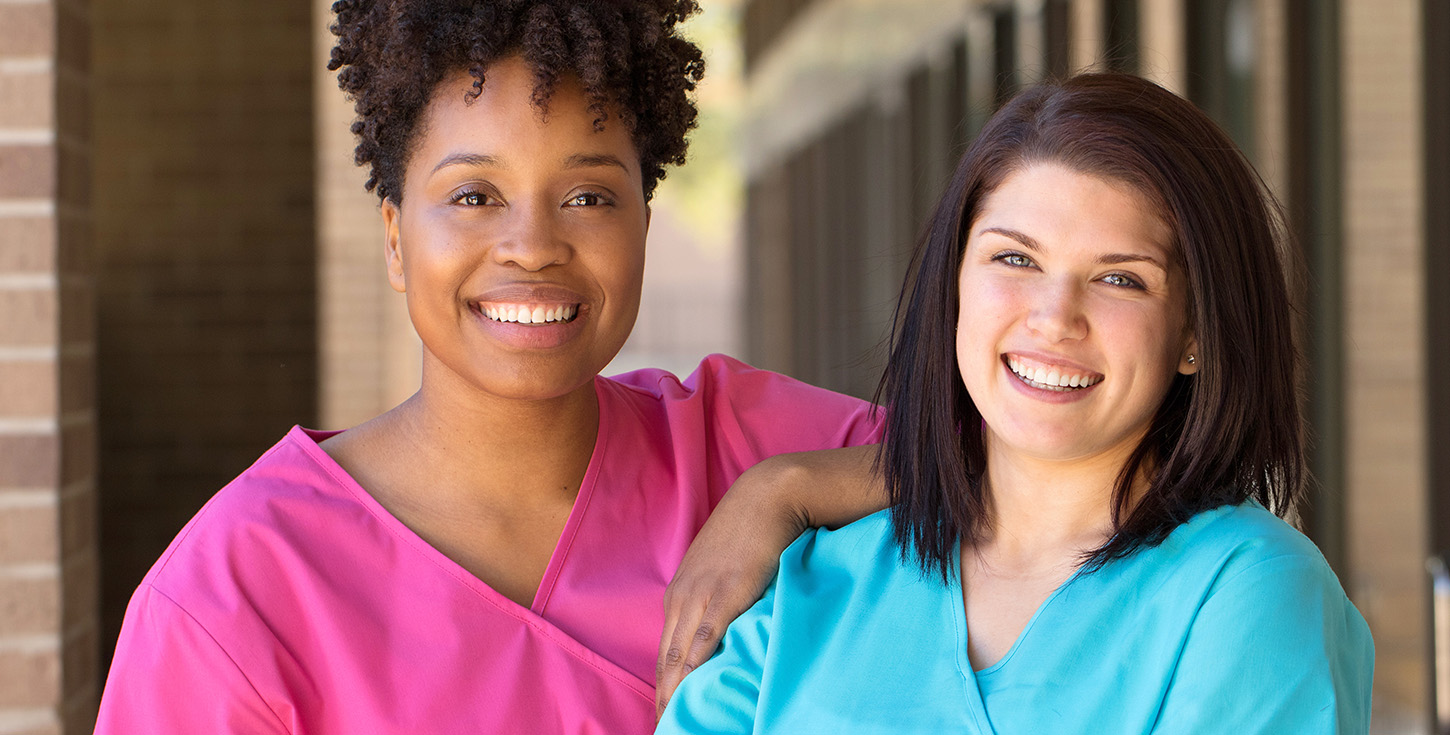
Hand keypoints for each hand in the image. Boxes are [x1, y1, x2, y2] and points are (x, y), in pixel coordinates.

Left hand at [655, 458, 803, 717]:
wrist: (769, 495)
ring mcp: (700, 597)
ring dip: (673, 695)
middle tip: (665, 729)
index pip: (665, 653)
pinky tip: (688, 694)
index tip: (666, 715)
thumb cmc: (753, 530)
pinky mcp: (724, 596)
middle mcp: (682, 598)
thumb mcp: (725, 568)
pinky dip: (694, 672)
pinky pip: (703, 642)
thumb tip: (728, 630)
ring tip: (675, 724)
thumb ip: (720, 598)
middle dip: (663, 699)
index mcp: (680, 595)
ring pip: (677, 658)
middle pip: (665, 662)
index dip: (664, 687)